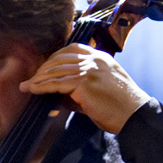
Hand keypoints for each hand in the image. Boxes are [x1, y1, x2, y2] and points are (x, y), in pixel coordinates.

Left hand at [22, 43, 149, 132]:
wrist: (134, 114)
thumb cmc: (120, 105)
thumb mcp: (102, 87)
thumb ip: (82, 84)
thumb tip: (58, 92)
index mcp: (101, 58)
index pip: (73, 49)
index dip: (56, 56)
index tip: (45, 66)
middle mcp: (94, 60)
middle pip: (60, 58)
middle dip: (43, 68)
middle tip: (32, 78)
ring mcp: (89, 69)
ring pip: (55, 70)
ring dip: (38, 79)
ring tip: (27, 86)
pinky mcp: (83, 82)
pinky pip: (56, 83)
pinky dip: (41, 87)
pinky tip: (33, 90)